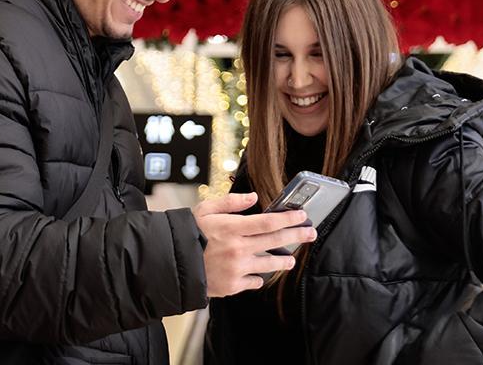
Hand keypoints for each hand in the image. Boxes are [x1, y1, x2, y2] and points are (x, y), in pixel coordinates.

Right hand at [193, 192, 317, 297]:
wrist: (172, 265)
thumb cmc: (188, 234)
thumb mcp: (205, 210)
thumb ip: (231, 202)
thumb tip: (254, 197)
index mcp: (232, 228)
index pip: (268, 222)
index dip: (288, 219)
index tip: (303, 216)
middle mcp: (238, 248)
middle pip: (275, 240)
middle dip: (297, 236)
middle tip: (311, 234)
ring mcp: (237, 269)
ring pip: (269, 264)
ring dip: (284, 260)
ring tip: (291, 258)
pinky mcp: (233, 286)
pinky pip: (254, 281)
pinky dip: (259, 276)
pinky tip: (261, 274)